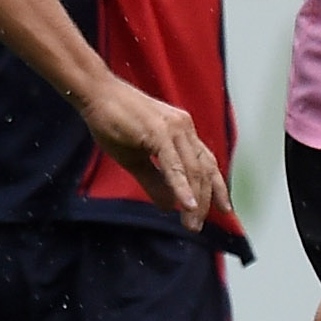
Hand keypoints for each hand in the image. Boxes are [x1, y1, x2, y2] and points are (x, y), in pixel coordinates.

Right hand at [78, 75, 232, 229]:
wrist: (96, 94)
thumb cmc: (113, 123)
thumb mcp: (136, 160)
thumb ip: (155, 182)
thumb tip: (169, 208)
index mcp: (183, 133)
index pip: (207, 163)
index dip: (217, 188)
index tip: (224, 211)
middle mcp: (185, 128)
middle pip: (204, 170)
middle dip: (205, 201)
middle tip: (197, 226)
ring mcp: (174, 127)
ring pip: (193, 169)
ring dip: (195, 200)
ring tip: (192, 223)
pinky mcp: (158, 130)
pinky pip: (174, 163)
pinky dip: (182, 186)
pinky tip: (186, 205)